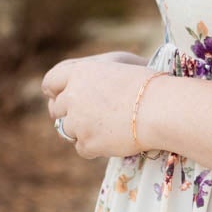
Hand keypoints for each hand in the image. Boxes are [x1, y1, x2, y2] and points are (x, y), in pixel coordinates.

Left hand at [40, 53, 156, 159]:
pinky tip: (112, 140)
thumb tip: (81, 81)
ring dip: (83, 131)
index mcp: (79, 72)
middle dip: (70, 114)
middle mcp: (72, 96)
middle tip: (87, 119)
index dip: (55, 92)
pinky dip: (95, 147)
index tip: (60, 99)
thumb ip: (94, 70)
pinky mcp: (87, 143)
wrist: (161, 109)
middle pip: (56, 110)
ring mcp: (77, 122)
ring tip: (107, 129)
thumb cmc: (148, 83)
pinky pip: (82, 148)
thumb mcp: (120, 63)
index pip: (50, 83)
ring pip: (67, 131)